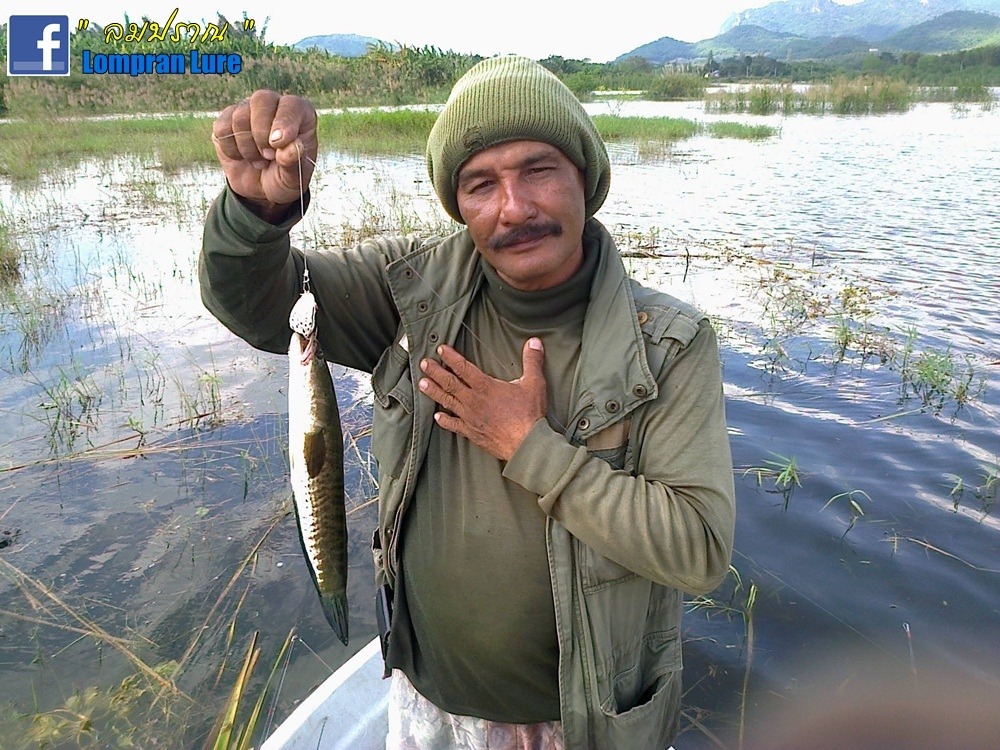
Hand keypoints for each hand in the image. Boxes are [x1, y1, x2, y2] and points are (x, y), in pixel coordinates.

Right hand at [211, 90, 317, 220]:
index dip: (284, 122)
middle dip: (261, 134)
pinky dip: (231, 150)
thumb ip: (295, 161)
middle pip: (261, 100)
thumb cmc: (283, 178)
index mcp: (299, 114)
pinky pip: (222, 129)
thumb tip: (294, 146)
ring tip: (259, 161)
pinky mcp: (226, 120)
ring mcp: (248, 109)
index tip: (278, 144)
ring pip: (239, 117)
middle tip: (268, 156)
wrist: (260, 189)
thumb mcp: (294, 177)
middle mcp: (274, 104)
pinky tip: (242, 157)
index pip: (291, 104)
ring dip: (248, 147)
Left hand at [418, 339, 547, 461]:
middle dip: (435, 371)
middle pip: (450, 383)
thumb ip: (532, 361)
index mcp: (486, 387)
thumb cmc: (529, 414)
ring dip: (434, 392)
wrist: (525, 444)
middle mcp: (474, 401)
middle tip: (423, 363)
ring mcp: (470, 417)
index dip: (451, 357)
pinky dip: (444, 420)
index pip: (463, 367)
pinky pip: (454, 425)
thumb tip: (534, 342)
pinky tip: (437, 417)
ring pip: (448, 401)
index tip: (440, 349)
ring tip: (421, 384)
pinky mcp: (472, 432)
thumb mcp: (534, 383)